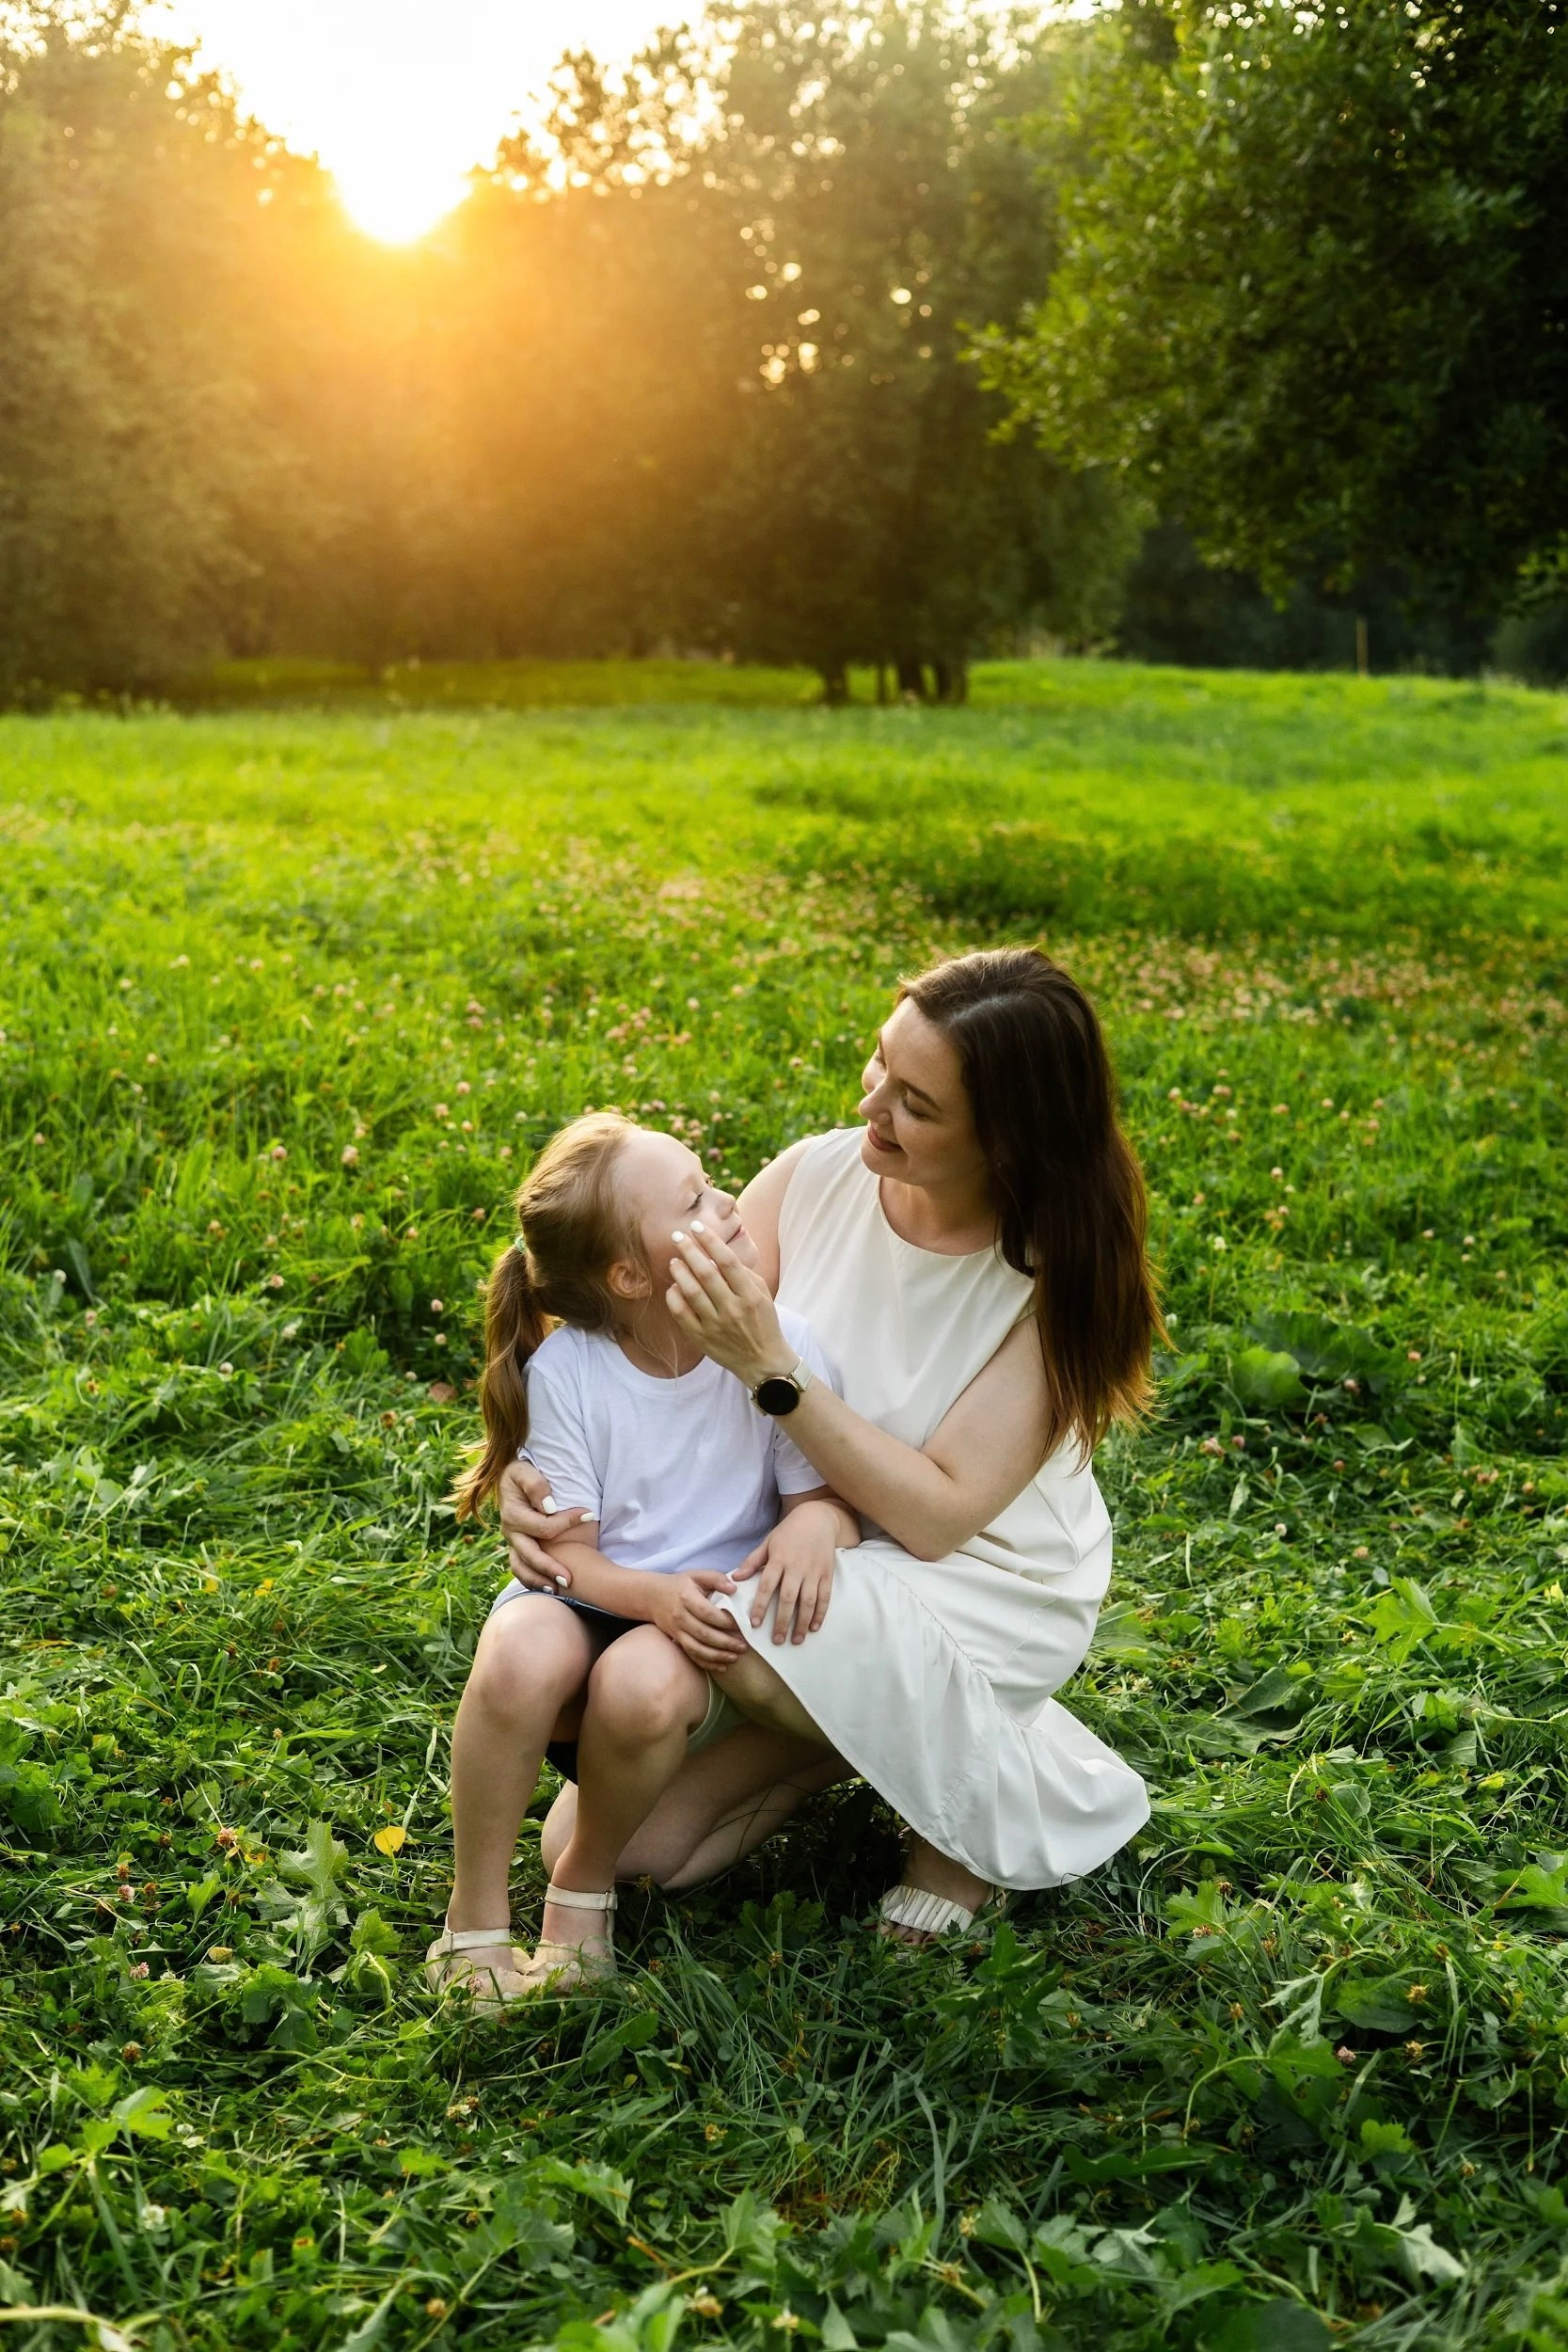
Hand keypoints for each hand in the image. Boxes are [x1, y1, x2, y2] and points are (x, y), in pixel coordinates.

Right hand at [498, 1457, 594, 1589]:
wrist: (509, 1480)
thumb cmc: (521, 1473)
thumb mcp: (523, 1470)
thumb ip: (535, 1485)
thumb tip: (549, 1507)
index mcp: (513, 1514)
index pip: (543, 1526)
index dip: (567, 1522)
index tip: (589, 1513)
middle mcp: (511, 1532)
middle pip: (530, 1555)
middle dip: (550, 1568)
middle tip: (570, 1579)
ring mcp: (513, 1543)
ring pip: (522, 1568)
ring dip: (539, 1580)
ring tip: (559, 1590)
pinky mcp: (517, 1548)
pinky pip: (521, 1569)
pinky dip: (533, 1580)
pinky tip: (549, 1588)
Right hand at [646, 1570, 747, 1672]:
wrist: (652, 1596)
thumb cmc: (680, 1584)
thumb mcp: (697, 1575)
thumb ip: (716, 1579)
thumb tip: (734, 1589)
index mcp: (687, 1598)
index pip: (708, 1613)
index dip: (726, 1621)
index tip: (742, 1625)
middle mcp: (681, 1616)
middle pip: (704, 1634)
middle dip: (725, 1643)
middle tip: (743, 1646)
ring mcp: (677, 1630)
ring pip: (697, 1648)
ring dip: (717, 1656)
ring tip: (735, 1658)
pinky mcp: (676, 1640)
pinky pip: (691, 1654)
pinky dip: (706, 1663)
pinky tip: (721, 1667)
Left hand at [666, 1221, 791, 1386]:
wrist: (763, 1362)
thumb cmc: (763, 1323)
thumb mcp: (763, 1295)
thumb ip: (743, 1274)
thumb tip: (717, 1255)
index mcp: (750, 1295)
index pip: (727, 1261)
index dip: (710, 1241)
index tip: (696, 1227)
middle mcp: (732, 1308)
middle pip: (706, 1272)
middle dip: (689, 1250)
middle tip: (676, 1236)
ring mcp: (715, 1325)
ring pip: (691, 1291)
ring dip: (679, 1271)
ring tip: (674, 1260)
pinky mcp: (702, 1338)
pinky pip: (681, 1313)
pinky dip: (674, 1297)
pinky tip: (673, 1287)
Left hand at [733, 1510, 835, 1644]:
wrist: (819, 1518)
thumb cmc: (789, 1531)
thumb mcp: (768, 1542)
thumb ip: (753, 1561)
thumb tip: (735, 1578)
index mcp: (779, 1558)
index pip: (768, 1586)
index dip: (761, 1606)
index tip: (755, 1624)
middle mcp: (797, 1566)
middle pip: (789, 1598)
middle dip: (783, 1621)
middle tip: (777, 1640)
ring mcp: (814, 1571)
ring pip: (808, 1601)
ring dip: (802, 1622)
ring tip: (796, 1640)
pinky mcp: (827, 1574)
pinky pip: (825, 1597)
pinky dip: (820, 1614)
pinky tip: (814, 1628)